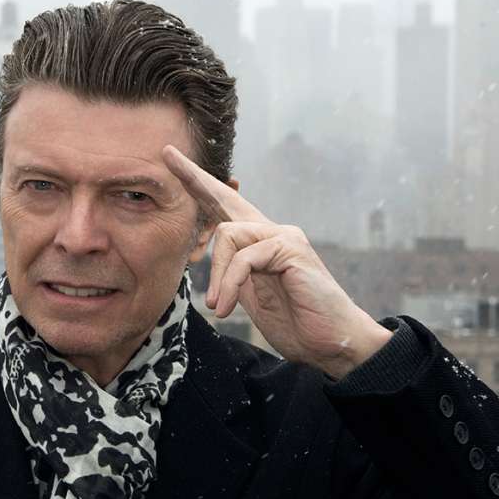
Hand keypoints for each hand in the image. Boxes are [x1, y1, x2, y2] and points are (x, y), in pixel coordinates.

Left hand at [161, 145, 391, 379]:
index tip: (173, 162)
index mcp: (260, 243)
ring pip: (228, 234)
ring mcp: (284, 236)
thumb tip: (211, 267)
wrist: (331, 343)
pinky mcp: (291, 248)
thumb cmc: (296, 324)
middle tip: (167, 154)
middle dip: (195, 178)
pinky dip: (230, 283)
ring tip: (218, 306)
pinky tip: (226, 306)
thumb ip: (233, 276)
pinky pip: (244, 257)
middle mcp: (273, 231)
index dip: (200, 188)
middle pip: (227, 197)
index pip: (226, 209)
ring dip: (217, 275)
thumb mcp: (251, 296)